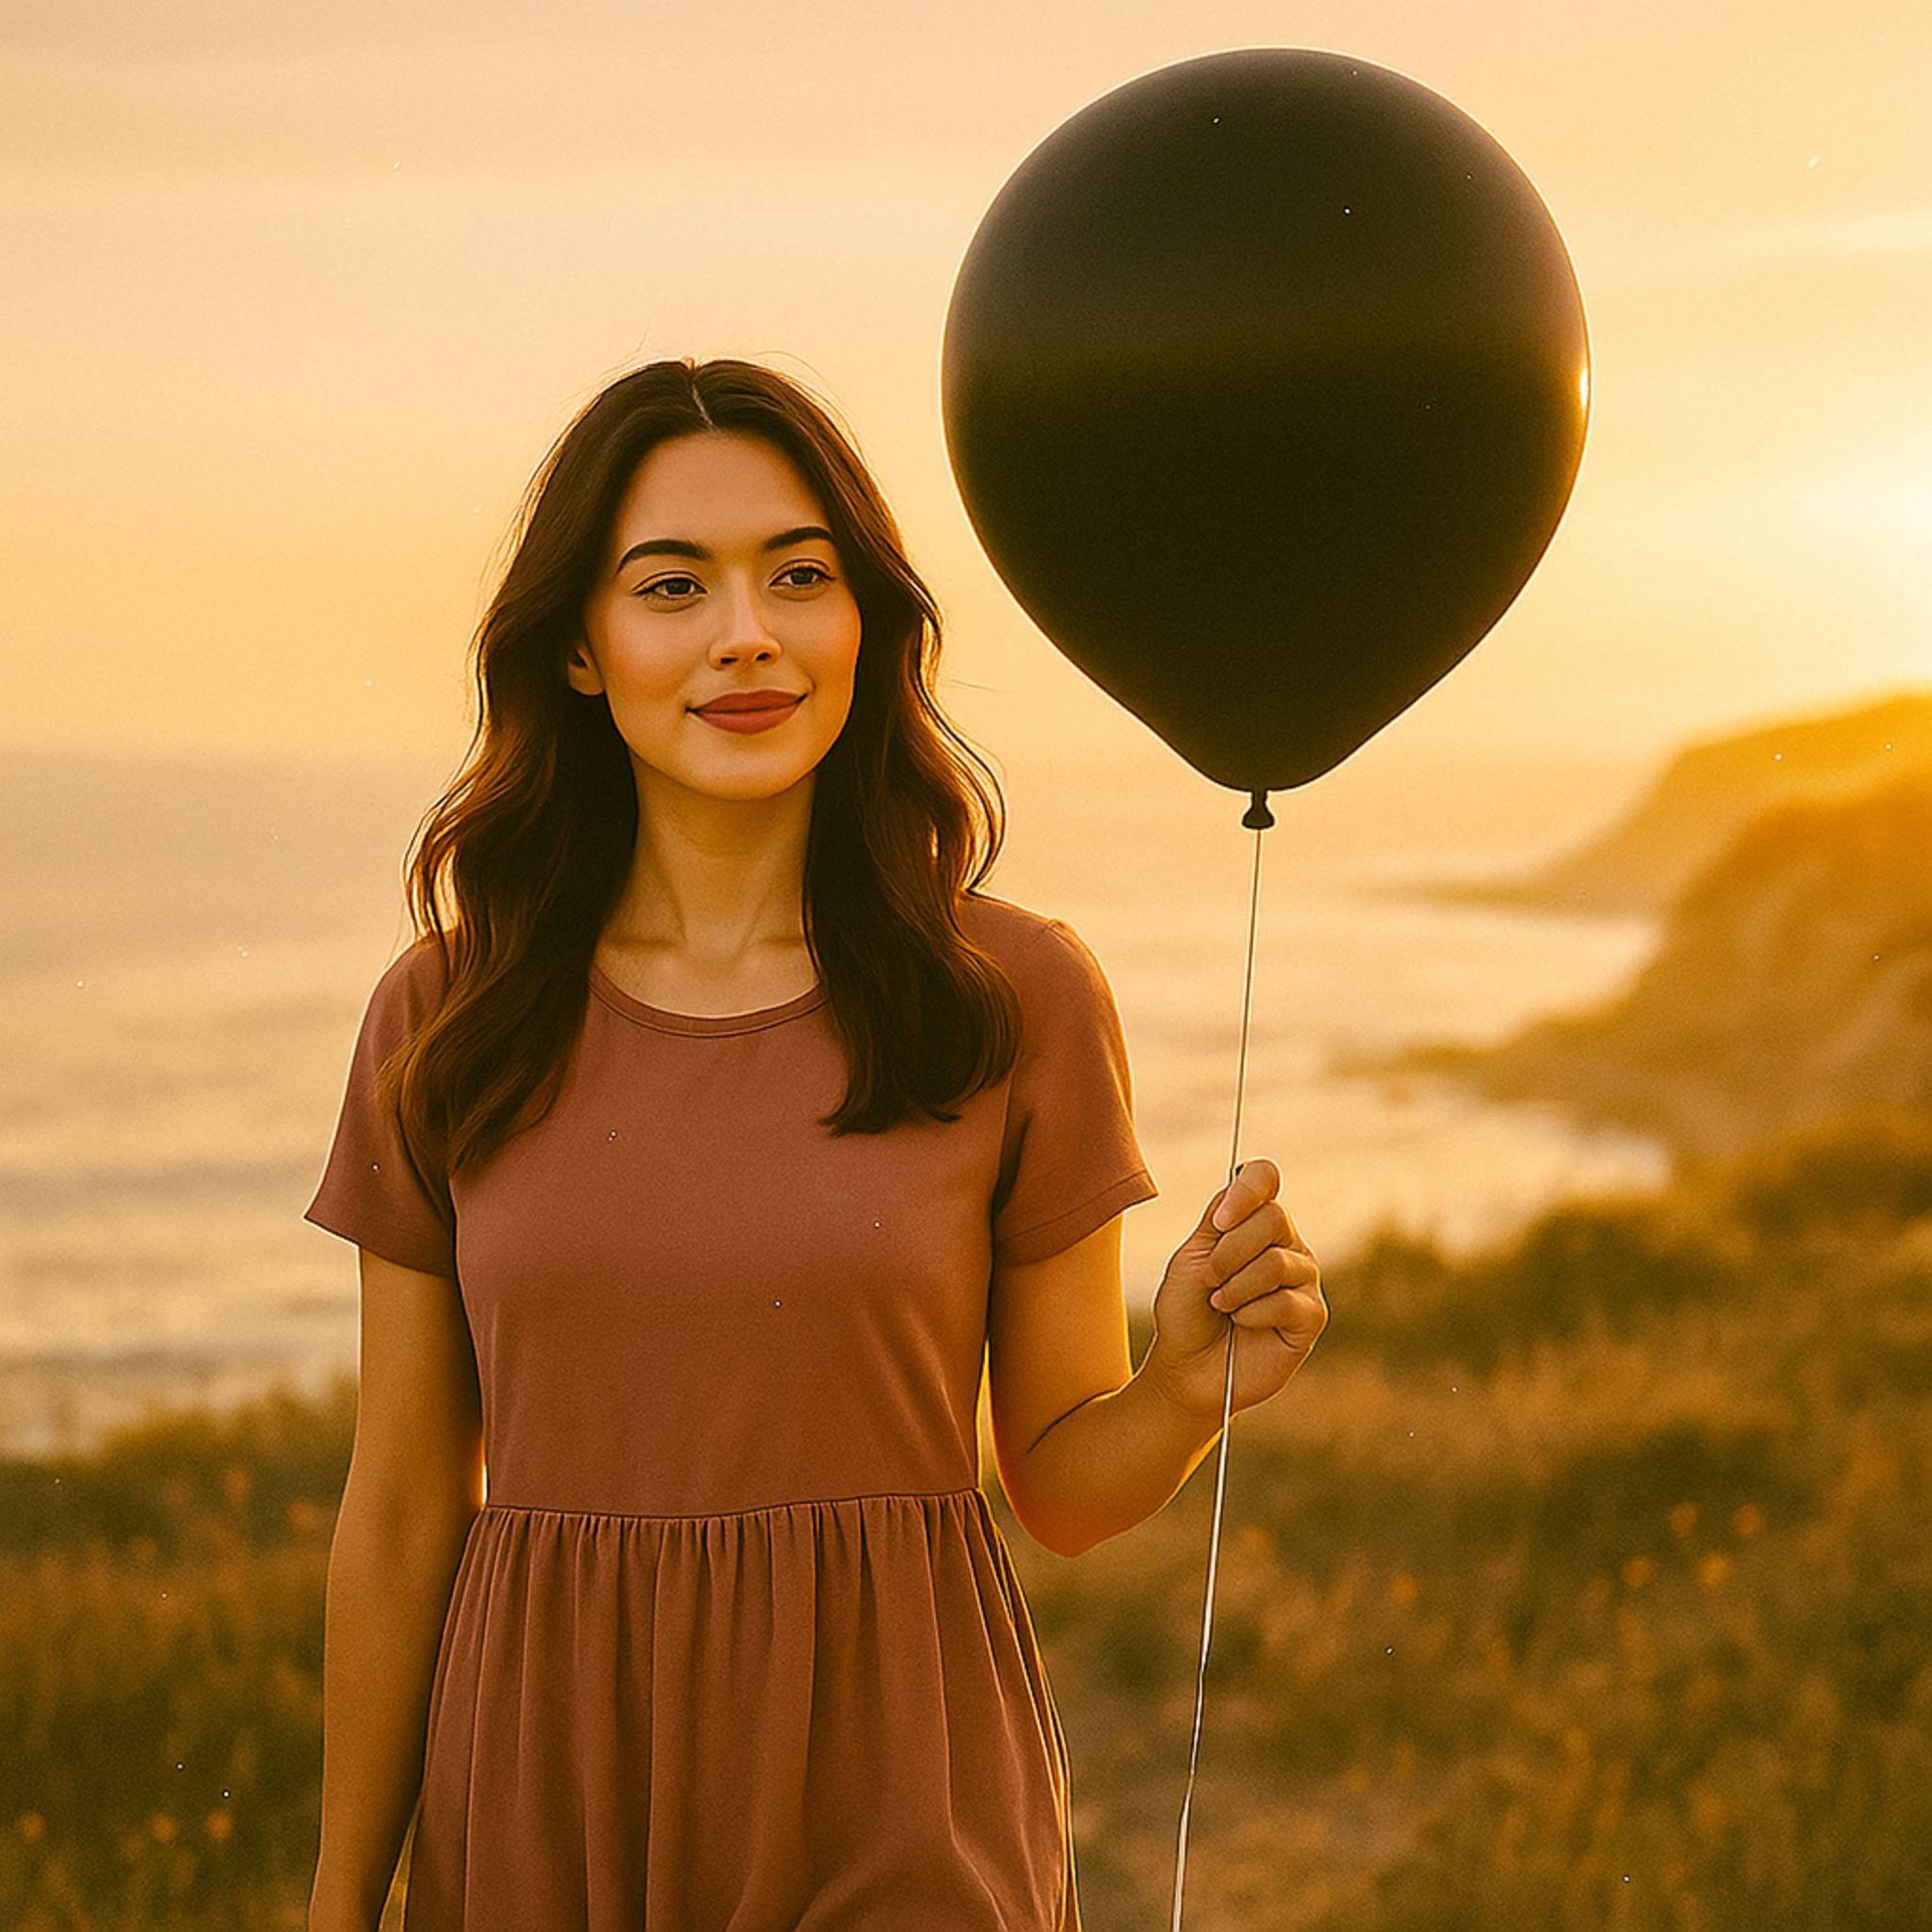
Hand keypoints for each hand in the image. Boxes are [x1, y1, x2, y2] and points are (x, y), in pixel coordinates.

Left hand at [1144, 1157, 1325, 1423]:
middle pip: (1274, 1217)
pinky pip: (1287, 1301)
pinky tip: (1242, 1323)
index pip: (1265, 1177)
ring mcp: (1303, 1279)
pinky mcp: (1312, 1317)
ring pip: (1277, 1262)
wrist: (1186, 1367)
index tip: (1217, 1223)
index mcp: (1254, 1222)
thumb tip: (1240, 1185)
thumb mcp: (1192, 1257)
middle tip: (1209, 1280)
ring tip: (1221, 1305)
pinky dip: (1251, 1314)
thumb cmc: (1187, 1311)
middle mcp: (1286, 1243)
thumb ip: (1217, 1220)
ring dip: (1235, 1287)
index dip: (1246, 1191)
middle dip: (1228, 1252)